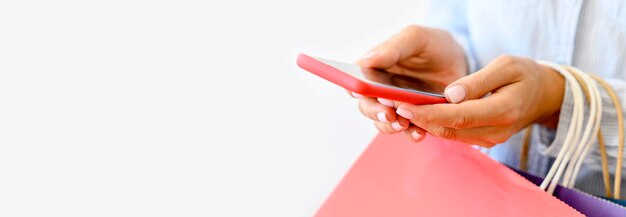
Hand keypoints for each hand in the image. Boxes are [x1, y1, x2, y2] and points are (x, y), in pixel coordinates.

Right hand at [352, 25, 467, 138]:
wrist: (461, 61)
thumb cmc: (433, 45)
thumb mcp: (416, 38)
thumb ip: (393, 48)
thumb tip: (367, 61)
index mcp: (375, 68)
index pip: (355, 80)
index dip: (354, 88)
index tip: (361, 93)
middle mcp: (381, 90)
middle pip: (366, 106)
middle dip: (374, 112)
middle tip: (388, 113)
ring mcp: (397, 106)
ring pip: (383, 122)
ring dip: (390, 126)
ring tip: (403, 124)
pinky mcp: (415, 118)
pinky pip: (407, 131)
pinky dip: (411, 133)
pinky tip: (419, 132)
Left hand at [394, 55, 564, 146]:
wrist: (543, 97)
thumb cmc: (525, 76)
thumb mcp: (507, 66)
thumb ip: (478, 81)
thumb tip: (449, 94)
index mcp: (503, 111)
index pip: (457, 116)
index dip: (428, 112)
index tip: (404, 104)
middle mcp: (494, 132)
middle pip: (448, 129)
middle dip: (418, 118)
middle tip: (391, 105)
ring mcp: (488, 140)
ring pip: (448, 135)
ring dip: (422, 123)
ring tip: (397, 108)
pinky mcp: (482, 140)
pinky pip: (453, 135)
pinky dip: (433, 125)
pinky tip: (416, 113)